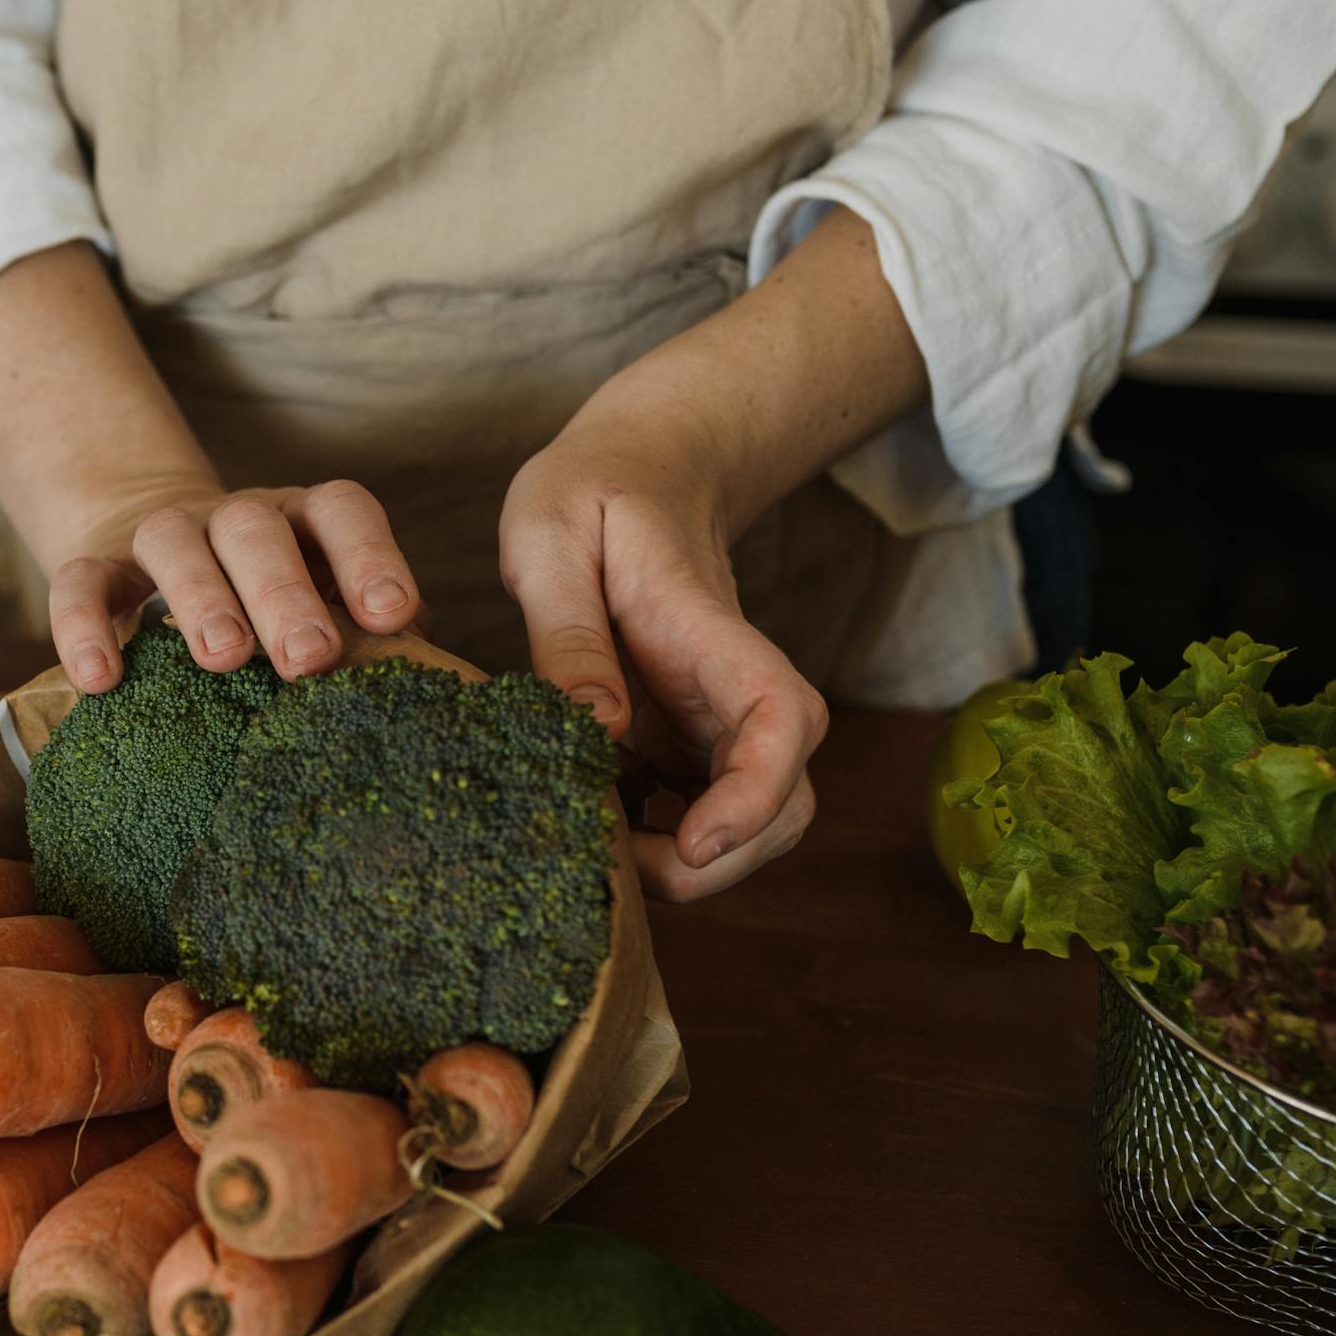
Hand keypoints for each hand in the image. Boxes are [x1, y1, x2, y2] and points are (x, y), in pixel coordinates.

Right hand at [49, 481, 425, 693]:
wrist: (158, 555)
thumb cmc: (271, 602)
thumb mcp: (322, 606)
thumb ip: (365, 631)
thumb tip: (421, 674)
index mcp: (303, 520)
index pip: (340, 511)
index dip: (370, 556)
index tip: (394, 615)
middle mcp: (236, 516)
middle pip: (257, 527)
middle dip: (284, 591)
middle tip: (308, 659)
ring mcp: (165, 533)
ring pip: (174, 540)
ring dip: (201, 596)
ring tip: (223, 658)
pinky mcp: (98, 563)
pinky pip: (82, 580)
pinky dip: (84, 624)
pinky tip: (102, 681)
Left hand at [500, 408, 828, 902]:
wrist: (640, 467)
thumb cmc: (592, 491)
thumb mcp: (550, 535)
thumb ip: (567, 630)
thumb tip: (597, 728)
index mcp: (709, 632)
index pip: (780, 719)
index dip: (754, 796)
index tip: (693, 843)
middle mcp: (733, 687)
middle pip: (785, 801)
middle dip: (716, 863)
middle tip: (612, 868)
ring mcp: (716, 719)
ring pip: (754, 823)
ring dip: (690, 867)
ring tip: (595, 849)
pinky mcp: (688, 739)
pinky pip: (700, 814)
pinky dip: (659, 846)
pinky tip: (592, 825)